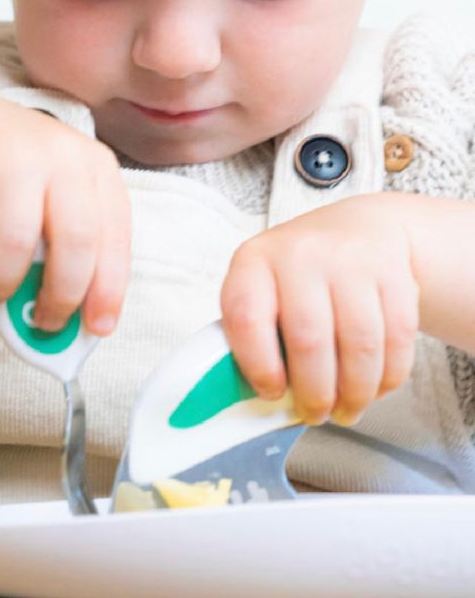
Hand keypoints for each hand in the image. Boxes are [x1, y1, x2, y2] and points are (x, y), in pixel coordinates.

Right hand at [0, 85, 130, 335]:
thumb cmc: (22, 180)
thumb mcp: (59, 199)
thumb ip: (73, 250)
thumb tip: (74, 326)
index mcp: (97, 168)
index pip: (115, 236)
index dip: (110, 288)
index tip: (98, 328)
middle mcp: (62, 158)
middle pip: (75, 241)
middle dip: (61, 297)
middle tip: (45, 324)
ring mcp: (13, 161)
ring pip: (15, 246)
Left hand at [219, 194, 419, 425]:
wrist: (358, 228)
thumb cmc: (298, 272)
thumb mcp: (263, 286)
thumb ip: (255, 332)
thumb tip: (258, 397)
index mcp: (254, 261)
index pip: (246, 316)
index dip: (258, 365)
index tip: (271, 393)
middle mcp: (300, 254)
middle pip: (308, 340)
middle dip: (314, 393)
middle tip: (314, 414)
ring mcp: (350, 260)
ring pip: (359, 345)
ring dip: (355, 393)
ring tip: (346, 410)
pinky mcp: (394, 273)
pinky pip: (397, 339)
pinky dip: (387, 376)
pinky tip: (375, 388)